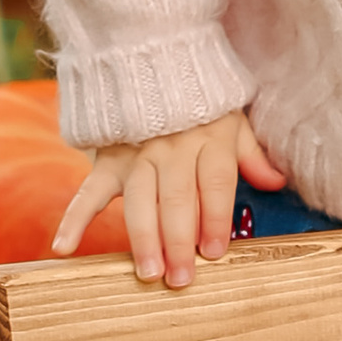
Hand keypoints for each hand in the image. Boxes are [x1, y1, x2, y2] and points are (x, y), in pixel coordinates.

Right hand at [53, 111, 284, 290]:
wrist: (151, 61)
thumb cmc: (200, 104)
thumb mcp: (233, 120)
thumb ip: (252, 155)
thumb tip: (277, 182)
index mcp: (209, 140)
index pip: (214, 184)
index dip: (216, 218)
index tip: (216, 252)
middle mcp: (172, 149)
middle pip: (177, 200)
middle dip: (180, 241)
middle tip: (182, 279)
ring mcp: (137, 155)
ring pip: (140, 201)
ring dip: (144, 239)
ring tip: (149, 273)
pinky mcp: (108, 160)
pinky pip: (88, 190)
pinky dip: (74, 219)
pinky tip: (64, 248)